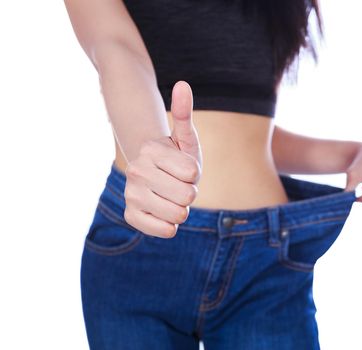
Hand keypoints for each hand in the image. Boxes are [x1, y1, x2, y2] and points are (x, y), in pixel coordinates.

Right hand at [123, 81, 202, 237]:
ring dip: (182, 208)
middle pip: (188, 195)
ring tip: (171, 196)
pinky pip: (166, 230)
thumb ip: (184, 113)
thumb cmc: (175, 156)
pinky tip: (163, 210)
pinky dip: (170, 224)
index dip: (194, 172)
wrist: (154, 175)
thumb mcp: (185, 137)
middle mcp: (136, 171)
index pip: (192, 172)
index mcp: (150, 150)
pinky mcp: (131, 215)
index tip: (183, 168)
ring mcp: (131, 194)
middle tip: (177, 183)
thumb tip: (183, 84)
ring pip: (179, 215)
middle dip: (190, 191)